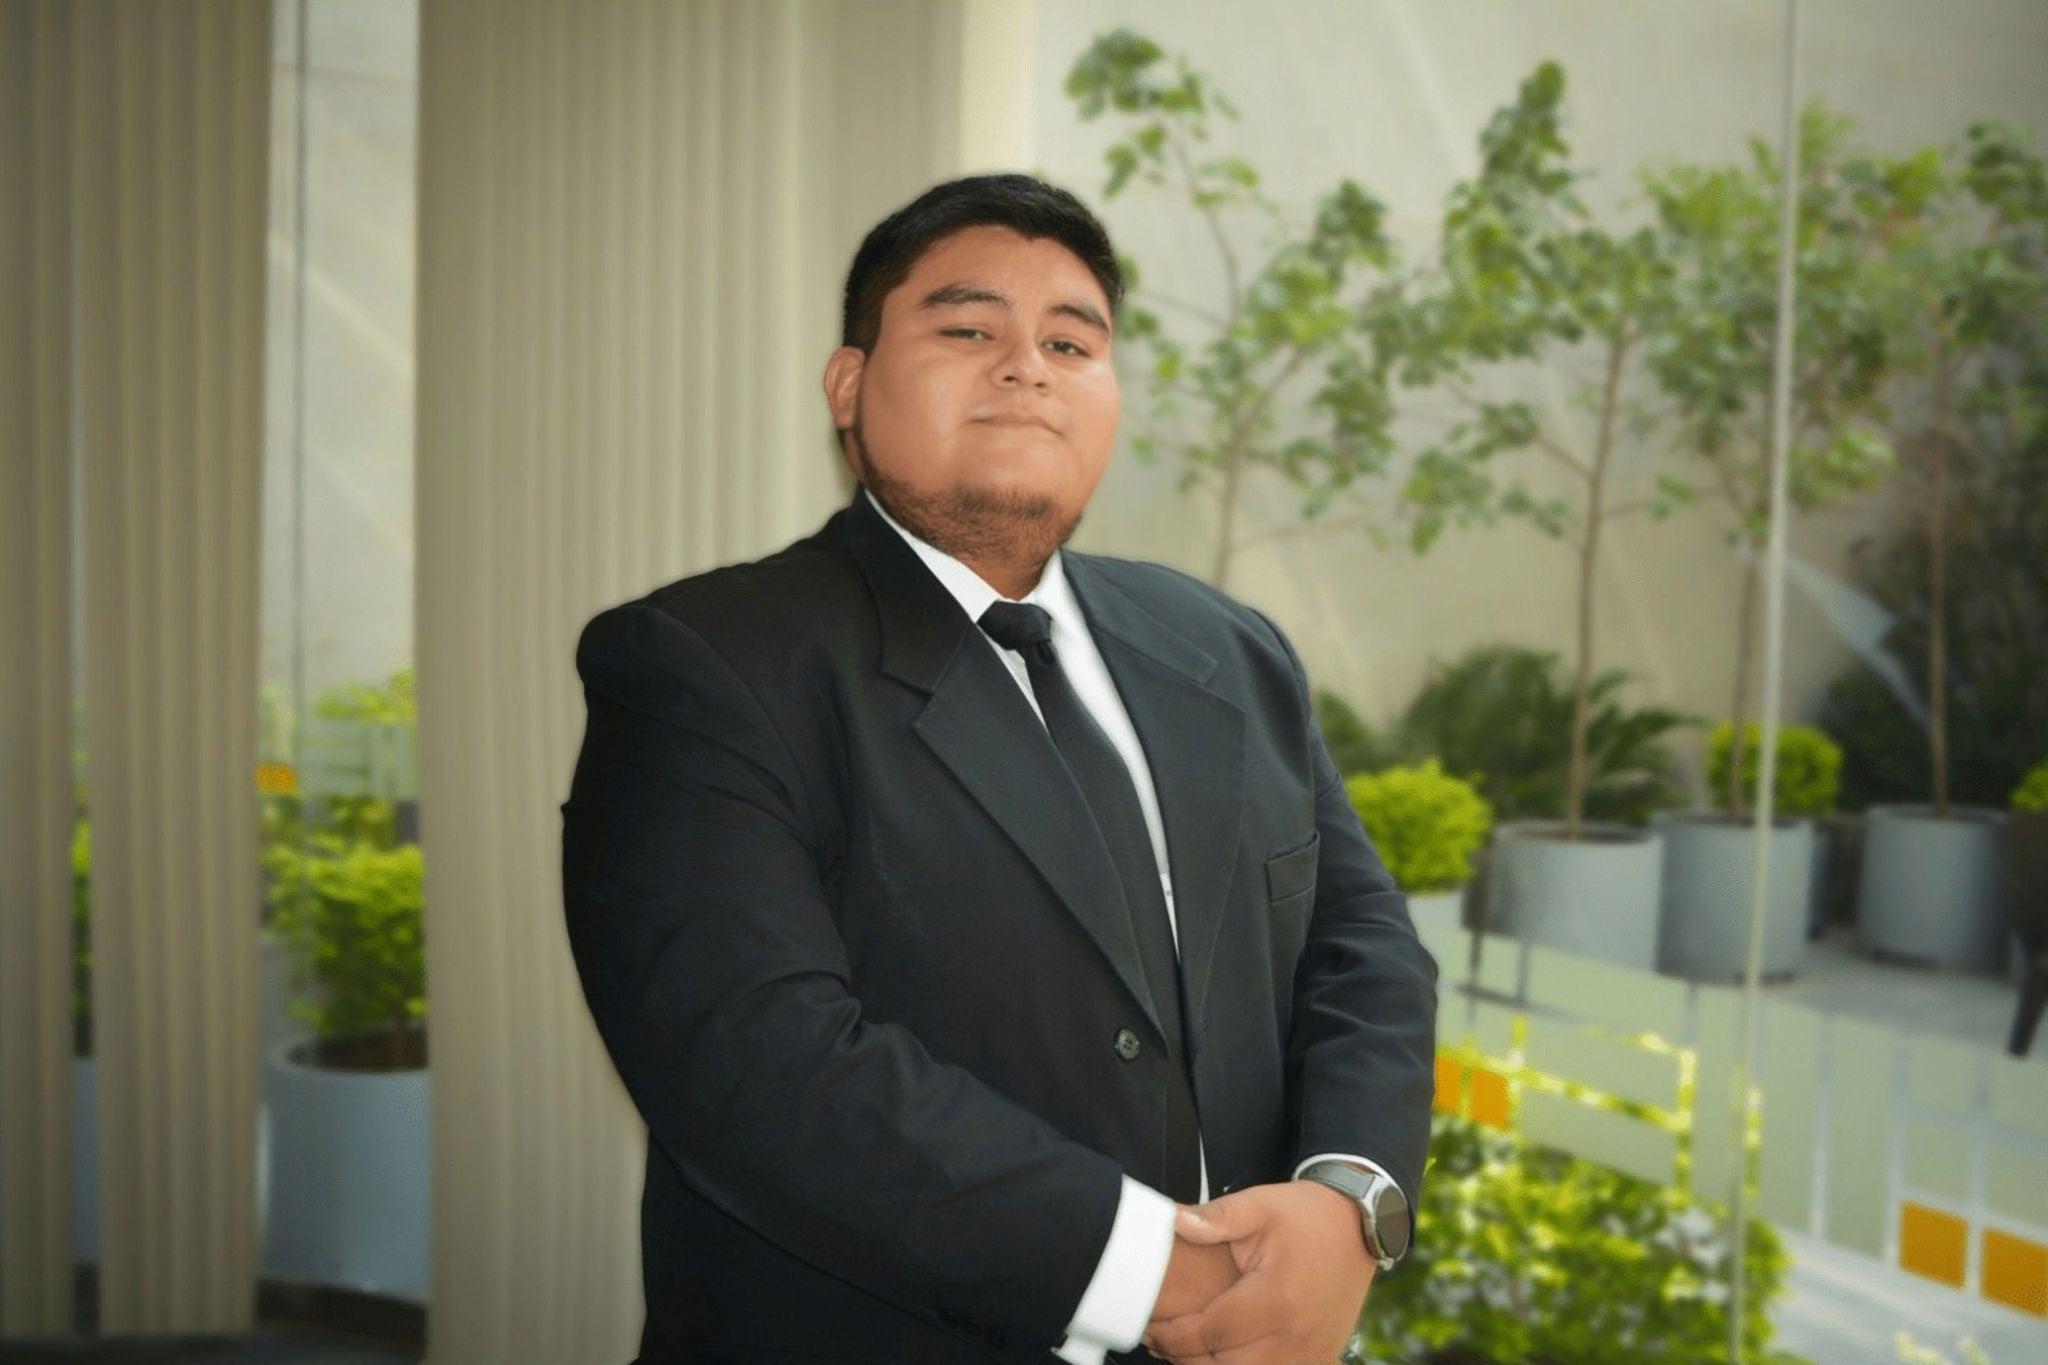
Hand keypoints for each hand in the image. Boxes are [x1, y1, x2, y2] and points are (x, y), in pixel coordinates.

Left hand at [1140, 1183, 1374, 1363]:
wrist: (1357, 1226)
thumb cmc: (1305, 1215)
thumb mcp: (1259, 1205)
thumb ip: (1216, 1217)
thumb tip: (1175, 1223)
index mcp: (1276, 1299)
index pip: (1211, 1334)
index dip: (1174, 1337)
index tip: (1149, 1327)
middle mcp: (1295, 1335)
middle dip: (1185, 1358)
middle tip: (1158, 1342)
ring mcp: (1311, 1352)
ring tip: (1184, 1351)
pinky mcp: (1319, 1358)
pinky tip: (1222, 1355)